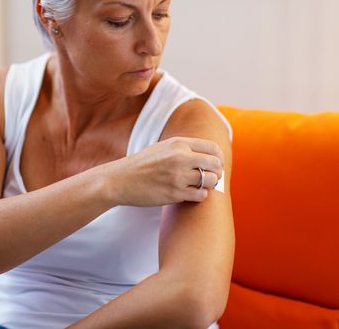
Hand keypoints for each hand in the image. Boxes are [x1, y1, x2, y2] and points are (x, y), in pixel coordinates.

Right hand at [101, 136, 223, 206]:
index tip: (215, 165)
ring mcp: (178, 176)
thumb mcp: (163, 148)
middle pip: (215, 164)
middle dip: (216, 172)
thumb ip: (184, 149)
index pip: (212, 148)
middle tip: (210, 177)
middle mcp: (180, 157)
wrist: (120, 180)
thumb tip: (211, 155)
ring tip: (199, 186)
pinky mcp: (175, 193)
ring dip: (209, 185)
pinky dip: (199, 195)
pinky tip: (190, 194)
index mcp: (178, 143)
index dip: (218, 158)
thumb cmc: (143, 165)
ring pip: (210, 181)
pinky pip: (200, 195)